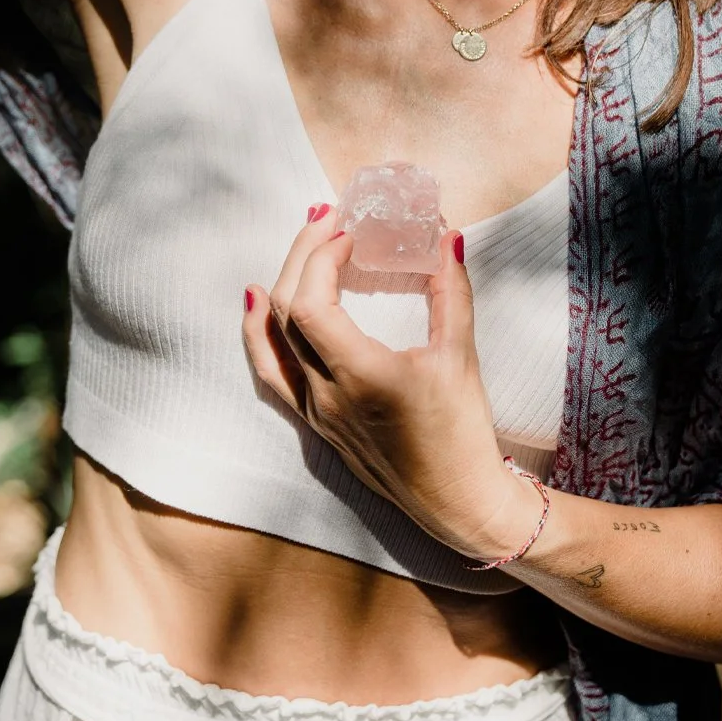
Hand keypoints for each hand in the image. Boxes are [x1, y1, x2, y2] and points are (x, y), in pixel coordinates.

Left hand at [242, 208, 538, 560]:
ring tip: (300, 246)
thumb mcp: (461, 355)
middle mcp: (326, 395)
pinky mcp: (316, 423)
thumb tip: (447, 237)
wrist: (456, 501)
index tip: (348, 231)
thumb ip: (452, 292)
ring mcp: (315, 412)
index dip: (320, 258)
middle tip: (326, 220)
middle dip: (302, 256)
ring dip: (281, 285)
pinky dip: (261, 333)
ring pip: (271, 341)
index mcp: (361, 376)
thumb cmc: (462, 432)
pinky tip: (260, 303)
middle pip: (285, 313)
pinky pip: (272, 373)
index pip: (310, 306)